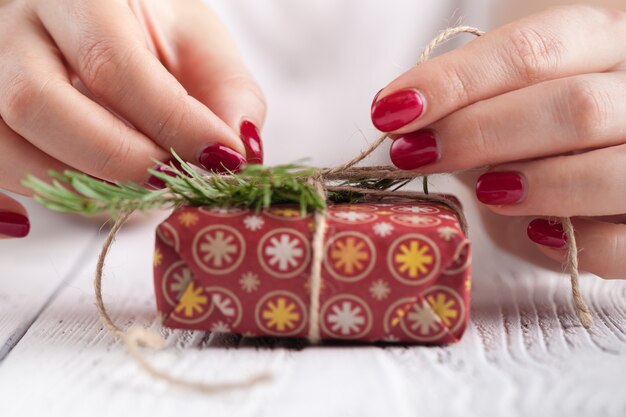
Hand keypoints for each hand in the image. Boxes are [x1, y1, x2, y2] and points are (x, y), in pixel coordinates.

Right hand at [0, 0, 265, 237]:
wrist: (94, 20)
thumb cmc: (149, 32)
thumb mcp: (200, 45)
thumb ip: (230, 93)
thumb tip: (240, 152)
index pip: (113, 63)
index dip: (171, 122)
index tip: (220, 160)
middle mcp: (15, 25)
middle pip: (38, 103)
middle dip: (117, 160)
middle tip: (174, 182)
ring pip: (3, 141)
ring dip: (75, 185)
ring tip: (135, 192)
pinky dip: (10, 201)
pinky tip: (44, 217)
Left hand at [371, 5, 625, 278]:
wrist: (599, 157)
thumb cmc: (544, 120)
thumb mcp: (512, 92)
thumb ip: (472, 98)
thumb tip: (400, 115)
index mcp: (607, 38)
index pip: (533, 50)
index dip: (455, 82)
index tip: (391, 111)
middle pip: (575, 107)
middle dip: (480, 133)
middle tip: (415, 155)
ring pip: (613, 171)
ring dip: (537, 185)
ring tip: (484, 193)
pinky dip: (579, 243)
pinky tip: (538, 233)